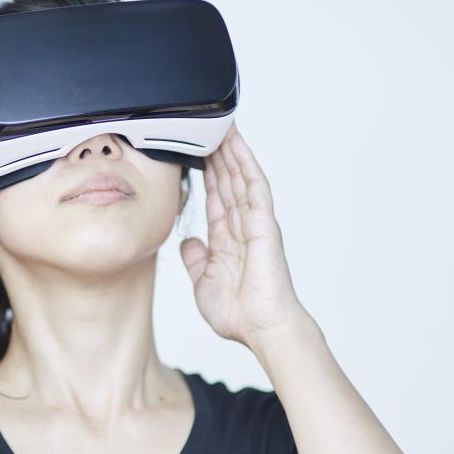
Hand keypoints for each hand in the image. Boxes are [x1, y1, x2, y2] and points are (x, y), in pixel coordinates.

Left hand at [178, 122, 310, 348]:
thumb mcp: (203, 283)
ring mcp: (255, 223)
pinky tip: (237, 145)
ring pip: (241, 178)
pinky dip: (246, 164)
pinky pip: (255, 187)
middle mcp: (242, 227)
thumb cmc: (239, 314)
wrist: (260, 328)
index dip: (206, 176)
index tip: (196, 154)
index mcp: (227, 240)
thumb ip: (195, 259)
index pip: (215, 199)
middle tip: (206, 127)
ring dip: (231, 151)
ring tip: (221, 125)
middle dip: (217, 155)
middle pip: (228, 182)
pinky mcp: (265, 223)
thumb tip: (188, 242)